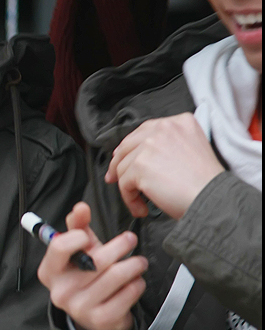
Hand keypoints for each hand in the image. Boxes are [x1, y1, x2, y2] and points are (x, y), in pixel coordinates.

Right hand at [37, 202, 147, 329]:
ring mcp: (81, 308)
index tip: (89, 237)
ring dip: (134, 264)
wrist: (95, 317)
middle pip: (96, 259)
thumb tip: (80, 207)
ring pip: (117, 275)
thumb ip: (77, 227)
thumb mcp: (78, 252)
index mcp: (49, 272)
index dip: (78, 236)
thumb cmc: (86, 276)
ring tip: (139, 261)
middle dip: (120, 245)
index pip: (60, 246)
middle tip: (130, 239)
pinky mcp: (102, 319)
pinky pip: (128, 292)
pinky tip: (135, 281)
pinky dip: (137, 283)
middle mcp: (61, 292)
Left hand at [105, 113, 223, 219]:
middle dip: (118, 165)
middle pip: (127, 146)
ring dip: (128, 187)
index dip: (130, 148)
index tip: (123, 160)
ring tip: (140, 202)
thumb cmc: (205, 182)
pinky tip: (141, 208)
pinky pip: (123, 184)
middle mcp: (163, 128)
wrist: (213, 199)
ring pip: (123, 167)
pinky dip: (129, 199)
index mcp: (178, 122)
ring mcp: (150, 145)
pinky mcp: (140, 165)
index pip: (143, 132)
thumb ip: (167, 144)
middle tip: (115, 179)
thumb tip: (134, 154)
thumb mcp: (192, 148)